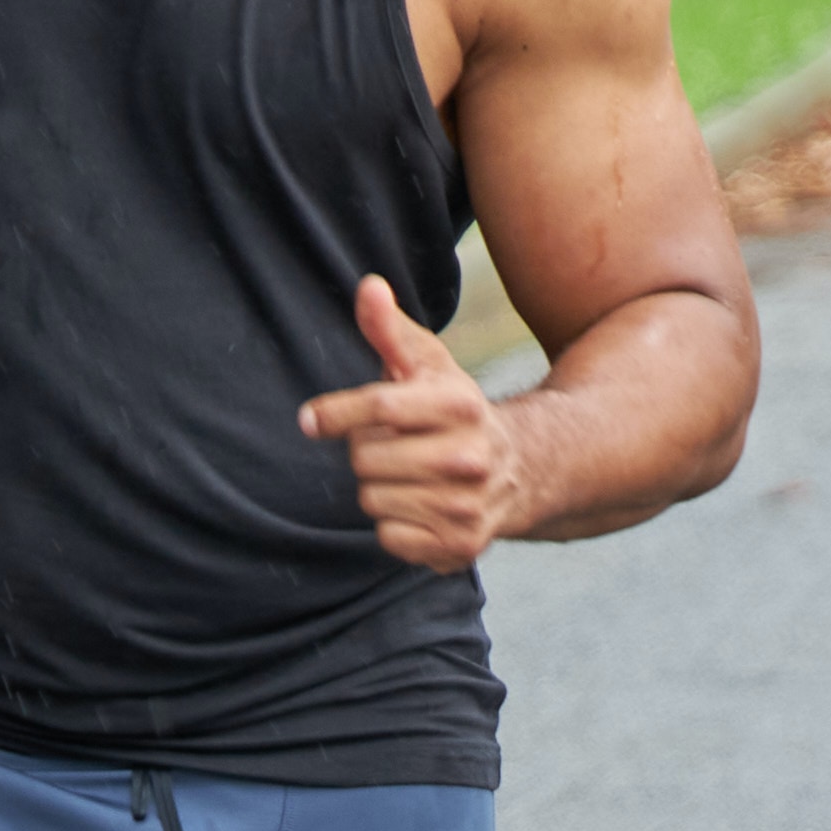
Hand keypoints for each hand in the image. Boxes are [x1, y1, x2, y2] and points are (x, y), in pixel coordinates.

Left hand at [296, 276, 536, 568]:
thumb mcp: (426, 364)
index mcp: (461, 403)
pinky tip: (420, 507)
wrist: (520, 469)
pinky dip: (393, 525)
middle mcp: (471, 455)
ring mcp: (468, 504)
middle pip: (366, 458)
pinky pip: (388, 537)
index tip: (310, 420)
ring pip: (373, 499)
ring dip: (379, 488)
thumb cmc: (452, 410)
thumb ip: (389, 328)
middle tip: (394, 446)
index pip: (379, 407)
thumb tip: (368, 286)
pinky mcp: (461, 545)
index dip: (335, 413)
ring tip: (411, 475)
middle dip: (367, 450)